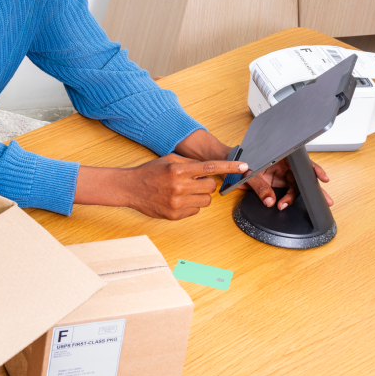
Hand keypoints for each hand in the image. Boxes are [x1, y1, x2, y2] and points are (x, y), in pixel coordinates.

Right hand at [81, 154, 248, 219]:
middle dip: (206, 184)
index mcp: (179, 170)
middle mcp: (179, 186)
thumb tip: (211, 168)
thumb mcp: (170, 160)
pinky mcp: (175, 215)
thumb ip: (191, 163)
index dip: (230, 167)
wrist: (130, 188)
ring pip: (206, 201)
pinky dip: (191, 206)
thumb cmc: (150, 172)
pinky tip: (178, 200)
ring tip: (185, 191)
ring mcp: (177, 203)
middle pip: (210, 187)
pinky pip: (196, 211)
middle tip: (193, 182)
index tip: (244, 167)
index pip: (210, 167)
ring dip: (200, 196)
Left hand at [174, 130, 328, 209]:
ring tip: (286, 205)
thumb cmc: (233, 158)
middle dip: (314, 189)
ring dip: (294, 198)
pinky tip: (283, 205)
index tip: (322, 179)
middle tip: (326, 200)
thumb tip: (270, 200)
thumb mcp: (247, 172)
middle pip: (301, 177)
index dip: (314, 170)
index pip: (301, 162)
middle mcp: (281, 164)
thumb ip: (260, 186)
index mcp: (279, 154)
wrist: (218, 163)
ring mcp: (277, 174)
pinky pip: (283, 193)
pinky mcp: (271, 183)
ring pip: (294, 187)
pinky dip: (285, 200)